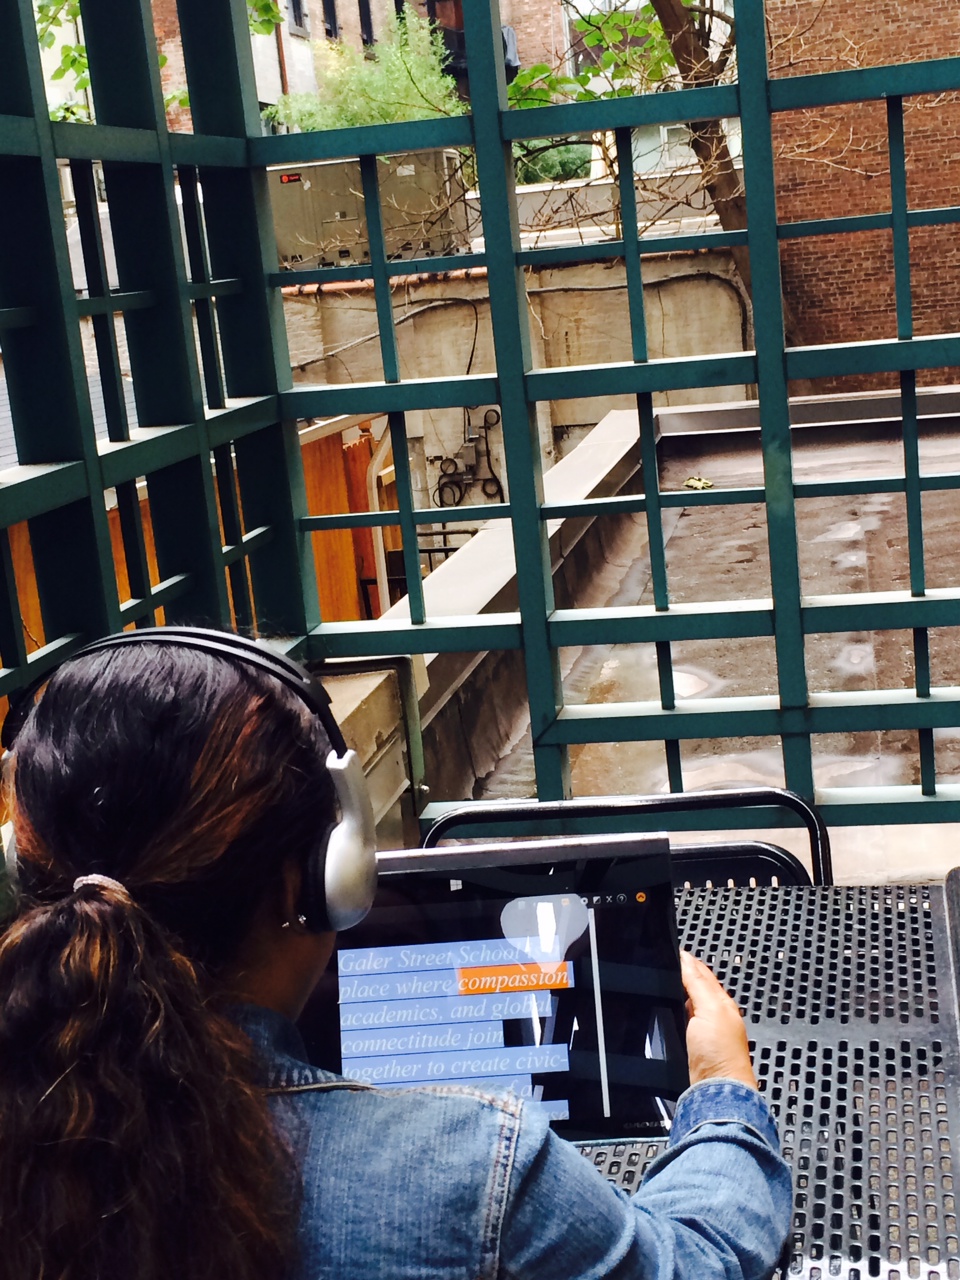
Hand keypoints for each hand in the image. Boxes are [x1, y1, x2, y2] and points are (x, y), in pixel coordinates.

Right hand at [680, 950, 756, 1089]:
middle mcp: (715, 1016)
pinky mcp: (693, 1047)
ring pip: (690, 1004)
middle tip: (668, 962)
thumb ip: (698, 984)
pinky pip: (683, 1021)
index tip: (675, 951)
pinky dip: (676, 1011)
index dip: (688, 962)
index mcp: (722, 1002)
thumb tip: (685, 959)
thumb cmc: (722, 1055)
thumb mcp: (710, 1009)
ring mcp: (704, 1032)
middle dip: (684, 974)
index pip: (703, 974)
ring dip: (680, 992)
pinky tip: (670, 1011)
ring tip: (667, 981)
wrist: (716, 1091)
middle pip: (696, 988)